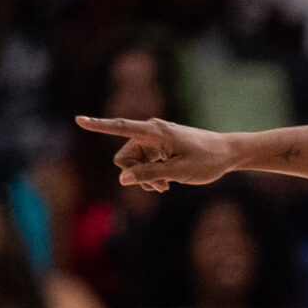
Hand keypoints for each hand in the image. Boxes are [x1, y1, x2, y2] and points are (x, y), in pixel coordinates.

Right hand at [74, 116, 239, 191]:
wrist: (228, 153)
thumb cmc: (207, 161)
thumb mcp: (178, 172)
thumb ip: (149, 174)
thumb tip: (123, 179)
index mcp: (154, 132)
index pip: (120, 127)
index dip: (98, 125)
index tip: (78, 119)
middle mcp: (151, 131)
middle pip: (124, 156)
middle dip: (134, 174)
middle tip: (158, 187)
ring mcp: (155, 139)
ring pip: (133, 162)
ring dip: (144, 176)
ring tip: (165, 186)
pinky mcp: (159, 146)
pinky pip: (143, 162)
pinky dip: (151, 173)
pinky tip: (166, 182)